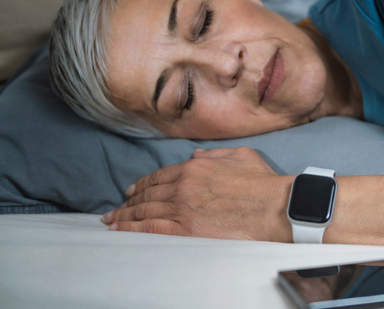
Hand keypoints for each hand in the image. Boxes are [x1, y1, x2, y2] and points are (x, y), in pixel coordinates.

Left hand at [102, 147, 292, 241]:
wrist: (273, 207)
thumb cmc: (261, 182)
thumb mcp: (239, 156)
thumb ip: (214, 154)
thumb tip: (195, 155)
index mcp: (194, 168)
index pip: (159, 176)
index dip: (142, 184)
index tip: (131, 190)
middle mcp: (182, 186)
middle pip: (147, 194)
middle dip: (128, 201)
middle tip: (115, 207)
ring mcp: (181, 208)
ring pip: (144, 211)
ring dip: (124, 216)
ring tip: (111, 220)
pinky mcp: (185, 230)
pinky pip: (150, 229)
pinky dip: (131, 229)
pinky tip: (119, 230)